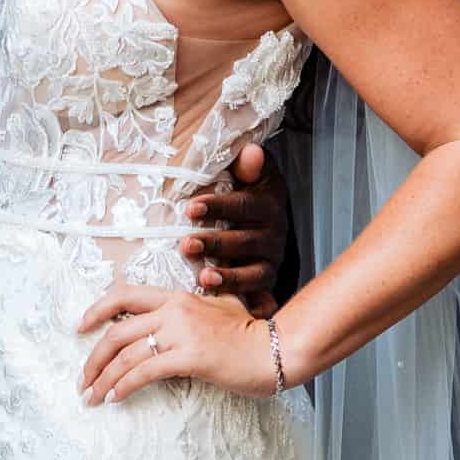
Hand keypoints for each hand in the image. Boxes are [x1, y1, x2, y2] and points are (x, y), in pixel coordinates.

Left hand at [77, 284, 276, 404]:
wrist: (276, 348)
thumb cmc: (249, 334)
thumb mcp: (216, 309)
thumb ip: (190, 311)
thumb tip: (167, 324)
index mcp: (175, 297)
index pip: (123, 295)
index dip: (96, 310)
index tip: (80, 327)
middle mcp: (173, 310)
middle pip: (117, 331)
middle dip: (93, 357)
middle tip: (82, 378)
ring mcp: (181, 332)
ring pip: (126, 355)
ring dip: (103, 378)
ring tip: (91, 396)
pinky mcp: (189, 357)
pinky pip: (145, 372)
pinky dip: (124, 386)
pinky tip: (114, 398)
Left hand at [178, 142, 288, 301]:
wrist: (264, 222)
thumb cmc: (245, 195)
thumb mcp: (248, 175)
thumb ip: (246, 165)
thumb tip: (252, 151)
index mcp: (267, 203)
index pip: (244, 204)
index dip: (218, 206)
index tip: (191, 208)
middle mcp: (274, 234)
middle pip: (246, 241)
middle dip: (215, 244)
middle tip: (185, 245)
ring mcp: (271, 260)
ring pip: (254, 272)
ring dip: (229, 276)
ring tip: (203, 278)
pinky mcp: (266, 282)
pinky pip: (260, 296)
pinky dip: (251, 304)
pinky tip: (231, 309)